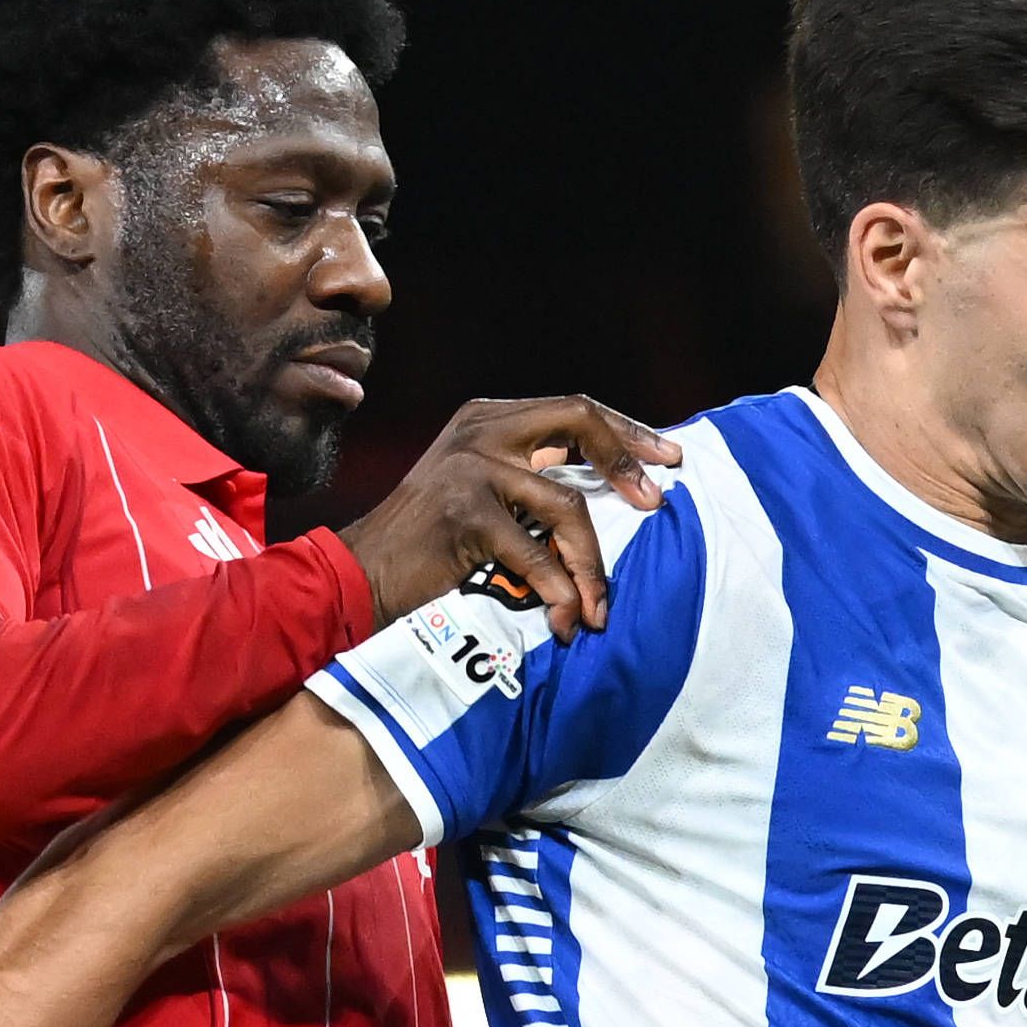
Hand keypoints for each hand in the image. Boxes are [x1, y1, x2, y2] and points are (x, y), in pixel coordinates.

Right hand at [342, 395, 679, 633]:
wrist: (359, 577)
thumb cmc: (427, 547)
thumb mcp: (478, 491)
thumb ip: (528, 476)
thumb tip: (611, 487)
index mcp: (488, 419)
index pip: (575, 408)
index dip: (626, 432)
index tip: (667, 459)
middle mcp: (480, 431)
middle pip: (579, 420)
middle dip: (627, 463)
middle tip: (657, 504)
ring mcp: (471, 468)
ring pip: (567, 505)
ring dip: (591, 565)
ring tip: (596, 608)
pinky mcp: (465, 514)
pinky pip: (537, 554)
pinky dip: (559, 592)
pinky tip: (564, 619)